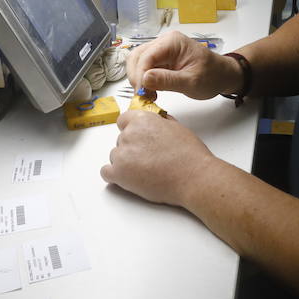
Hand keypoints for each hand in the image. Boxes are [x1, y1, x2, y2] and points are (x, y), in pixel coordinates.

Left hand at [100, 109, 215, 205]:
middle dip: (131, 149)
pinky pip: (106, 172)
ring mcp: (122, 154)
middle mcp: (129, 134)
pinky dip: (115, 176)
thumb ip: (159, 122)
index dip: (130, 130)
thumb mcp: (176, 127)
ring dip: (125, 163)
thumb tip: (155, 122)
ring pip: (115, 156)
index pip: (123, 120)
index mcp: (142, 120)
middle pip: (121, 140)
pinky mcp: (119, 173)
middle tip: (149, 159)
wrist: (193, 177)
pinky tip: (128, 178)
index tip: (137, 138)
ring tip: (145, 171)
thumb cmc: (189, 155)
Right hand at [126, 31, 241, 99]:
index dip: (141, 75)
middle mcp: (164, 42)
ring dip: (138, 79)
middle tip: (143, 96)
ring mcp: (161, 50)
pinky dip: (143, 80)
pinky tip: (151, 91)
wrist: (222, 75)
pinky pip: (144, 67)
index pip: (147, 56)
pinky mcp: (160, 60)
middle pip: (137, 57)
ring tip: (148, 95)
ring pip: (138, 62)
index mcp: (172, 42)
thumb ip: (168, 80)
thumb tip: (145, 79)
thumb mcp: (192, 82)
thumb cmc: (212, 76)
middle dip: (137, 77)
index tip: (142, 94)